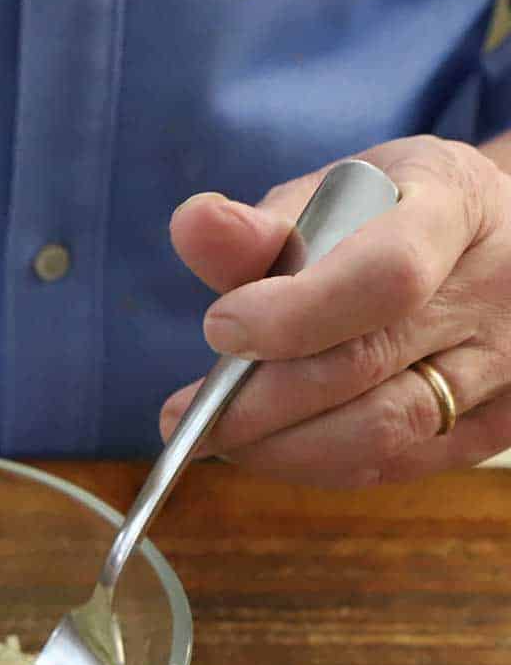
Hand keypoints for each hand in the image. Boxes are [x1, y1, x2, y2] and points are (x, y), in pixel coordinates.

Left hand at [161, 135, 510, 486]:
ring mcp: (502, 369)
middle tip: (185, 414)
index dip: (294, 314)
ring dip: (278, 446)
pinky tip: (269, 447)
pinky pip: (391, 467)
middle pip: (368, 367)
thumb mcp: (336, 197)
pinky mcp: (490, 430)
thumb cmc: (391, 220)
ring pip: (380, 433)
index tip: (218, 328)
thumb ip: (263, 227)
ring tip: (219, 435)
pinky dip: (314, 464)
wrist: (489, 251)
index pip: (385, 275)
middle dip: (258, 401)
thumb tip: (194, 225)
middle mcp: (493, 294)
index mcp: (458, 209)